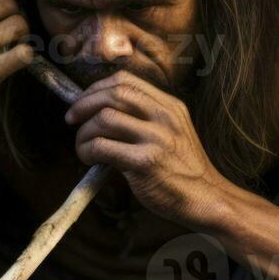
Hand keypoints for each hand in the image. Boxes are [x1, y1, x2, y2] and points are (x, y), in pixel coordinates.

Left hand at [64, 71, 233, 225]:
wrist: (205, 199)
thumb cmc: (182, 170)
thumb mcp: (173, 132)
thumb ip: (146, 118)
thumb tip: (101, 112)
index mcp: (170, 106)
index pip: (126, 80)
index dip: (97, 88)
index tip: (83, 103)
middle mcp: (165, 117)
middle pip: (114, 93)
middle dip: (84, 104)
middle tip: (72, 120)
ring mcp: (156, 139)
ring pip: (104, 118)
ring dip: (83, 133)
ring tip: (83, 147)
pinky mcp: (146, 162)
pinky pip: (102, 147)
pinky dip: (86, 151)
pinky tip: (89, 160)